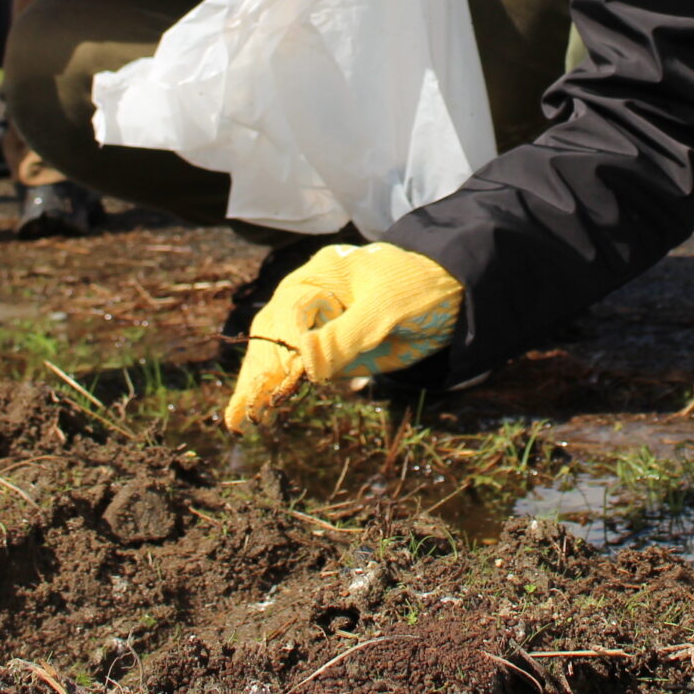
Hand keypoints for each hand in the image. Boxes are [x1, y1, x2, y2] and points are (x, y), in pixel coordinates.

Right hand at [225, 243, 464, 430]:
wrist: (454, 297)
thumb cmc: (419, 289)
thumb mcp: (385, 309)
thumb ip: (346, 336)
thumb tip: (307, 365)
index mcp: (321, 276)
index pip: (289, 310)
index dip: (284, 343)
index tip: (285, 375)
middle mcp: (312, 300)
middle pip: (274, 333)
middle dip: (260, 369)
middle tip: (243, 408)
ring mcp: (320, 326)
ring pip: (279, 354)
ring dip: (260, 383)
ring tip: (240, 416)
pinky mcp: (333, 350)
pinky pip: (301, 370)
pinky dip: (279, 388)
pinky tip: (256, 410)